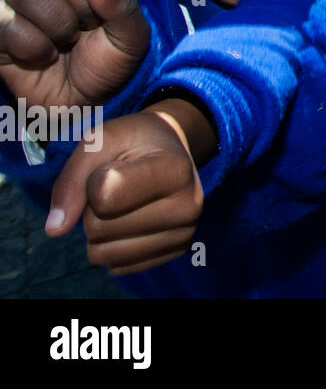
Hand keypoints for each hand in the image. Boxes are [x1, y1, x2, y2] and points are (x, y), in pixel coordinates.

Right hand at [0, 0, 149, 109]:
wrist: (80, 104)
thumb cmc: (109, 64)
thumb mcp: (130, 38)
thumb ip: (121, 8)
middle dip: (80, 7)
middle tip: (85, 31)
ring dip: (56, 31)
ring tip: (64, 45)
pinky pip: (11, 25)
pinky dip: (30, 47)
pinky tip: (38, 55)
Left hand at [46, 103, 204, 275]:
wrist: (171, 148)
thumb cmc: (133, 140)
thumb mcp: (99, 142)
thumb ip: (72, 180)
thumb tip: (55, 230)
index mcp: (175, 170)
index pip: (104, 197)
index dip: (93, 180)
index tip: (115, 164)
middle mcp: (188, 206)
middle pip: (99, 229)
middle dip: (93, 209)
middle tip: (118, 185)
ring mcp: (185, 232)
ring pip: (105, 254)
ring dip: (100, 231)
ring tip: (123, 204)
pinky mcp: (177, 251)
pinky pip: (118, 266)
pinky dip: (112, 246)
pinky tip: (131, 222)